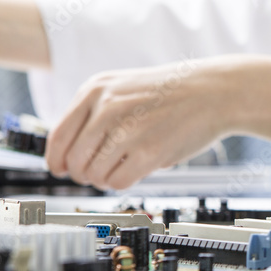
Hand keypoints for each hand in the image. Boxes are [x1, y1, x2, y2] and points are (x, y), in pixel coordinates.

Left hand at [46, 56, 270, 188]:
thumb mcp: (124, 88)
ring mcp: (127, 130)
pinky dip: (122, 182)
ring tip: (121, 168)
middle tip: (95, 173)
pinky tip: (134, 170)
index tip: (60, 169)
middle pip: (74, 161)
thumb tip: (71, 154)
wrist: (214, 91)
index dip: (56, 160)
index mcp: (96, 89)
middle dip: (83, 174)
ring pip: (93, 174)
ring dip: (104, 179)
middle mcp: (107, 108)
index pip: (58, 137)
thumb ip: (96, 113)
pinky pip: (117, 182)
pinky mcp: (148, 151)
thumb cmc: (172, 92)